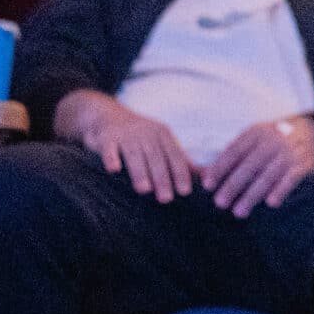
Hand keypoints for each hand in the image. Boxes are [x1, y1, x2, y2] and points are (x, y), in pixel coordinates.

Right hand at [65, 92, 193, 202]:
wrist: (106, 114)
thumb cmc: (139, 135)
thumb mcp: (161, 142)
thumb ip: (180, 160)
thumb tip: (207, 176)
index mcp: (162, 135)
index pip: (174, 156)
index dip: (180, 173)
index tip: (185, 191)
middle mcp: (146, 133)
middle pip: (156, 157)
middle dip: (162, 178)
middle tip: (166, 198)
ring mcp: (126, 134)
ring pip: (134, 155)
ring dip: (139, 172)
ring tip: (145, 190)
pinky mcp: (107, 137)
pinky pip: (109, 148)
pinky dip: (111, 157)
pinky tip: (113, 169)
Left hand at [202, 115, 313, 217]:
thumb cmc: (276, 139)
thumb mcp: (256, 136)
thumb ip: (235, 153)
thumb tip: (205, 174)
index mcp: (256, 133)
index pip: (234, 151)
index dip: (220, 168)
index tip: (207, 185)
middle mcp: (272, 141)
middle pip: (249, 166)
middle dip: (233, 186)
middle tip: (220, 203)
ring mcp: (289, 152)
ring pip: (268, 176)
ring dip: (252, 195)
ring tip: (239, 211)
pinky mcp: (304, 163)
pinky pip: (291, 178)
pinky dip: (281, 190)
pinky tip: (271, 203)